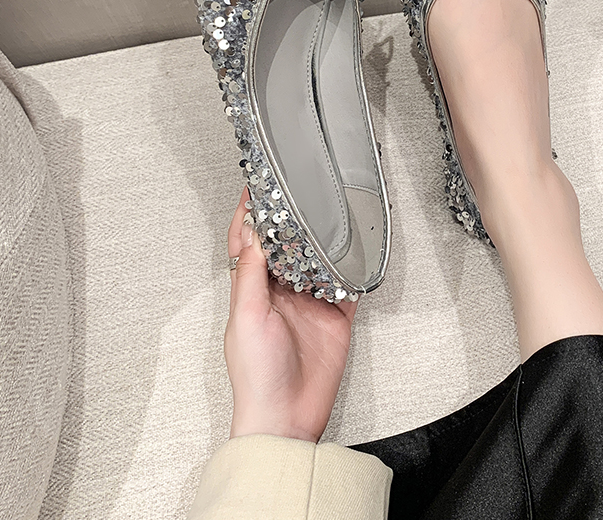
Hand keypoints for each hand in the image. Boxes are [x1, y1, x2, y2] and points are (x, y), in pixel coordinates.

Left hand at [224, 188, 356, 442]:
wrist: (287, 417)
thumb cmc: (256, 376)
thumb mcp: (246, 318)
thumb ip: (251, 275)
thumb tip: (252, 234)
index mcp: (252, 290)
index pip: (247, 243)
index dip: (248, 214)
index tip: (255, 186)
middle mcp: (280, 292)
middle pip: (285, 245)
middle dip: (288, 219)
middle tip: (298, 190)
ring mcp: (309, 302)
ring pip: (317, 259)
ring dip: (321, 238)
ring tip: (328, 211)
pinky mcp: (335, 315)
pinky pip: (346, 283)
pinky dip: (352, 267)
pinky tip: (356, 251)